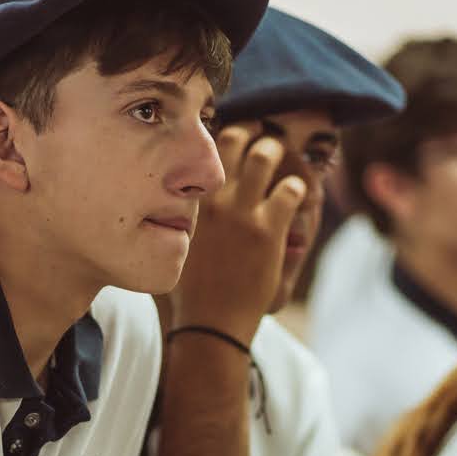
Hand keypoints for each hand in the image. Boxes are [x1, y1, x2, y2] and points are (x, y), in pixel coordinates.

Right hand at [166, 124, 307, 343]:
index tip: (229, 136)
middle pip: (233, 138)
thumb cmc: (187, 294)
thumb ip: (168, 223)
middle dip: (251, 131)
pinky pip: (290, 190)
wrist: (209, 324)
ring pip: (264, 155)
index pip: (201, 150)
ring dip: (276, 151)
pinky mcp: (268, 230)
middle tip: (261, 134)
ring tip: (281, 156)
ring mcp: (241, 213)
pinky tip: (295, 195)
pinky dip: (297, 188)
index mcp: (185, 201)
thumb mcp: (167, 249)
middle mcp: (211, 199)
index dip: (218, 137)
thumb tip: (158, 212)